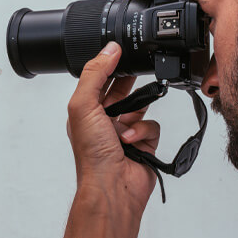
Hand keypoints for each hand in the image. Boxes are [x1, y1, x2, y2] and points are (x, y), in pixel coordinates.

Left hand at [66, 41, 160, 211]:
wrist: (112, 187)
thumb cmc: (92, 155)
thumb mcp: (83, 105)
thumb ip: (95, 74)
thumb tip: (109, 50)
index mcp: (86, 112)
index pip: (99, 80)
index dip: (109, 65)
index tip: (121, 50)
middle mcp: (104, 122)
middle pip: (122, 90)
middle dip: (130, 84)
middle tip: (137, 72)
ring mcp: (125, 133)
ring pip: (142, 107)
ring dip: (137, 112)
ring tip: (127, 124)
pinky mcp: (144, 145)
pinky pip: (154, 126)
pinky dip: (145, 131)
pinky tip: (133, 141)